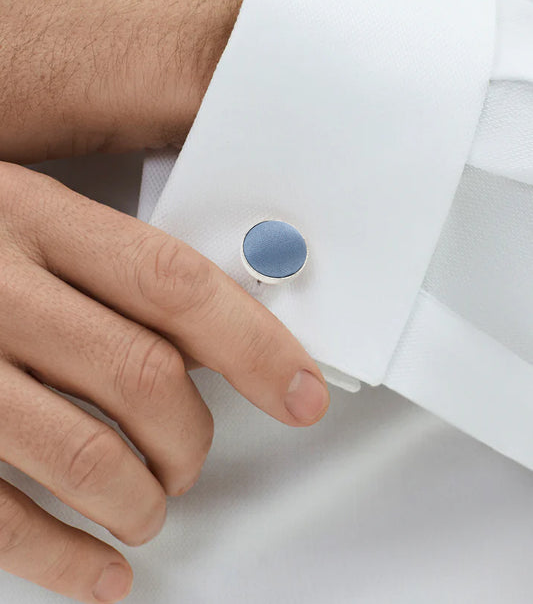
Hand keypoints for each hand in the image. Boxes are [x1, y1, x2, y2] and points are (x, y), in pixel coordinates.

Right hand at [0, 0, 329, 601]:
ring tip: (151, 506)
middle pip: (142, 376)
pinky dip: (64, 557)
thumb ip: (115, 268)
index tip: (300, 391)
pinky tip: (100, 570)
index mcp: (36, 219)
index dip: (253, 342)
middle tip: (194, 454)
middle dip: (191, 436)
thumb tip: (219, 334)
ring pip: (84, 455)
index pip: (174, 284)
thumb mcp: (30, 215)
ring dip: (142, 499)